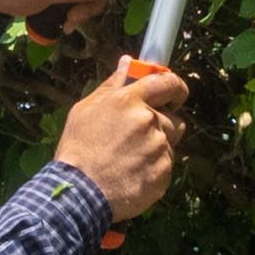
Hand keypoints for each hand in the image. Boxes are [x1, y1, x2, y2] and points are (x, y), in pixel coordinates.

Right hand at [55, 61, 186, 222]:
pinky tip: (131, 175)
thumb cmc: (78, 149)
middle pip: (173, 118)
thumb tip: (127, 62)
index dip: (176, 88)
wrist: (79, 193)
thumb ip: (112, 85)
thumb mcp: (86, 110)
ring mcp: (158, 148)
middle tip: (137, 138)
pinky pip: (165, 166)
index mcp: (129, 101)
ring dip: (155, 149)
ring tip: (128, 160)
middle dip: (161, 125)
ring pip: (168, 144)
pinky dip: (153, 170)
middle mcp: (148, 121)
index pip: (168, 82)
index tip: (175, 95)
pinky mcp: (163, 173)